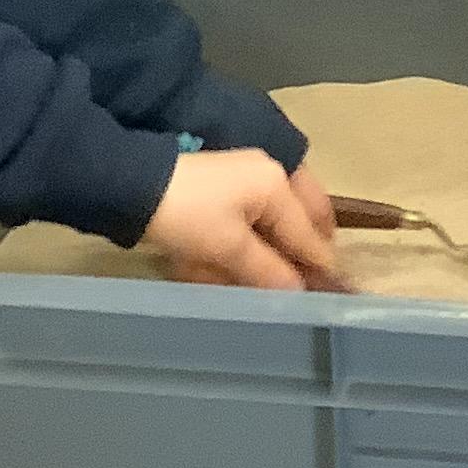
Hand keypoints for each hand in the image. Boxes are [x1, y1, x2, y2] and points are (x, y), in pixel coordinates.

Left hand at [143, 149, 339, 288]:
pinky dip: (255, 238)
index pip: (309, 233)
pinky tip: (244, 261)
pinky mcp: (224, 185)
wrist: (133, 188)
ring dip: (280, 245)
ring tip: (280, 275)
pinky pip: (255, 214)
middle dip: (306, 249)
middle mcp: (268, 174)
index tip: (334, 294)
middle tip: (312, 281)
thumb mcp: (229, 249)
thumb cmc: (188, 218)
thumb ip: (269, 271)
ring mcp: (246, 176)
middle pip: (302, 218)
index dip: (321, 265)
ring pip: (278, 217)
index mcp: (276, 184)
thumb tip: (301, 293)